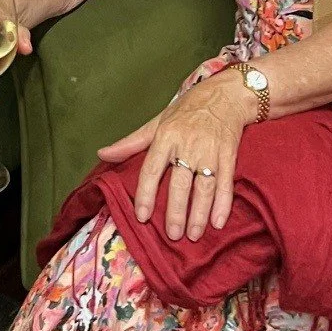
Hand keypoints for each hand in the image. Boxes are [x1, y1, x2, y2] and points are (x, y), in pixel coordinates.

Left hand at [97, 70, 254, 241]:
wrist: (226, 95)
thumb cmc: (187, 110)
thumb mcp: (157, 122)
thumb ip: (131, 143)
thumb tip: (102, 154)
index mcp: (166, 137)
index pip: (152, 169)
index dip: (146, 194)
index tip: (142, 216)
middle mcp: (187, 146)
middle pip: (180, 183)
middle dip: (176, 211)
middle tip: (172, 235)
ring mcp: (209, 152)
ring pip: (203, 187)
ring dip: (199, 213)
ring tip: (193, 235)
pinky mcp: (228, 155)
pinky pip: (225, 183)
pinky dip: (223, 203)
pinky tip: (218, 222)